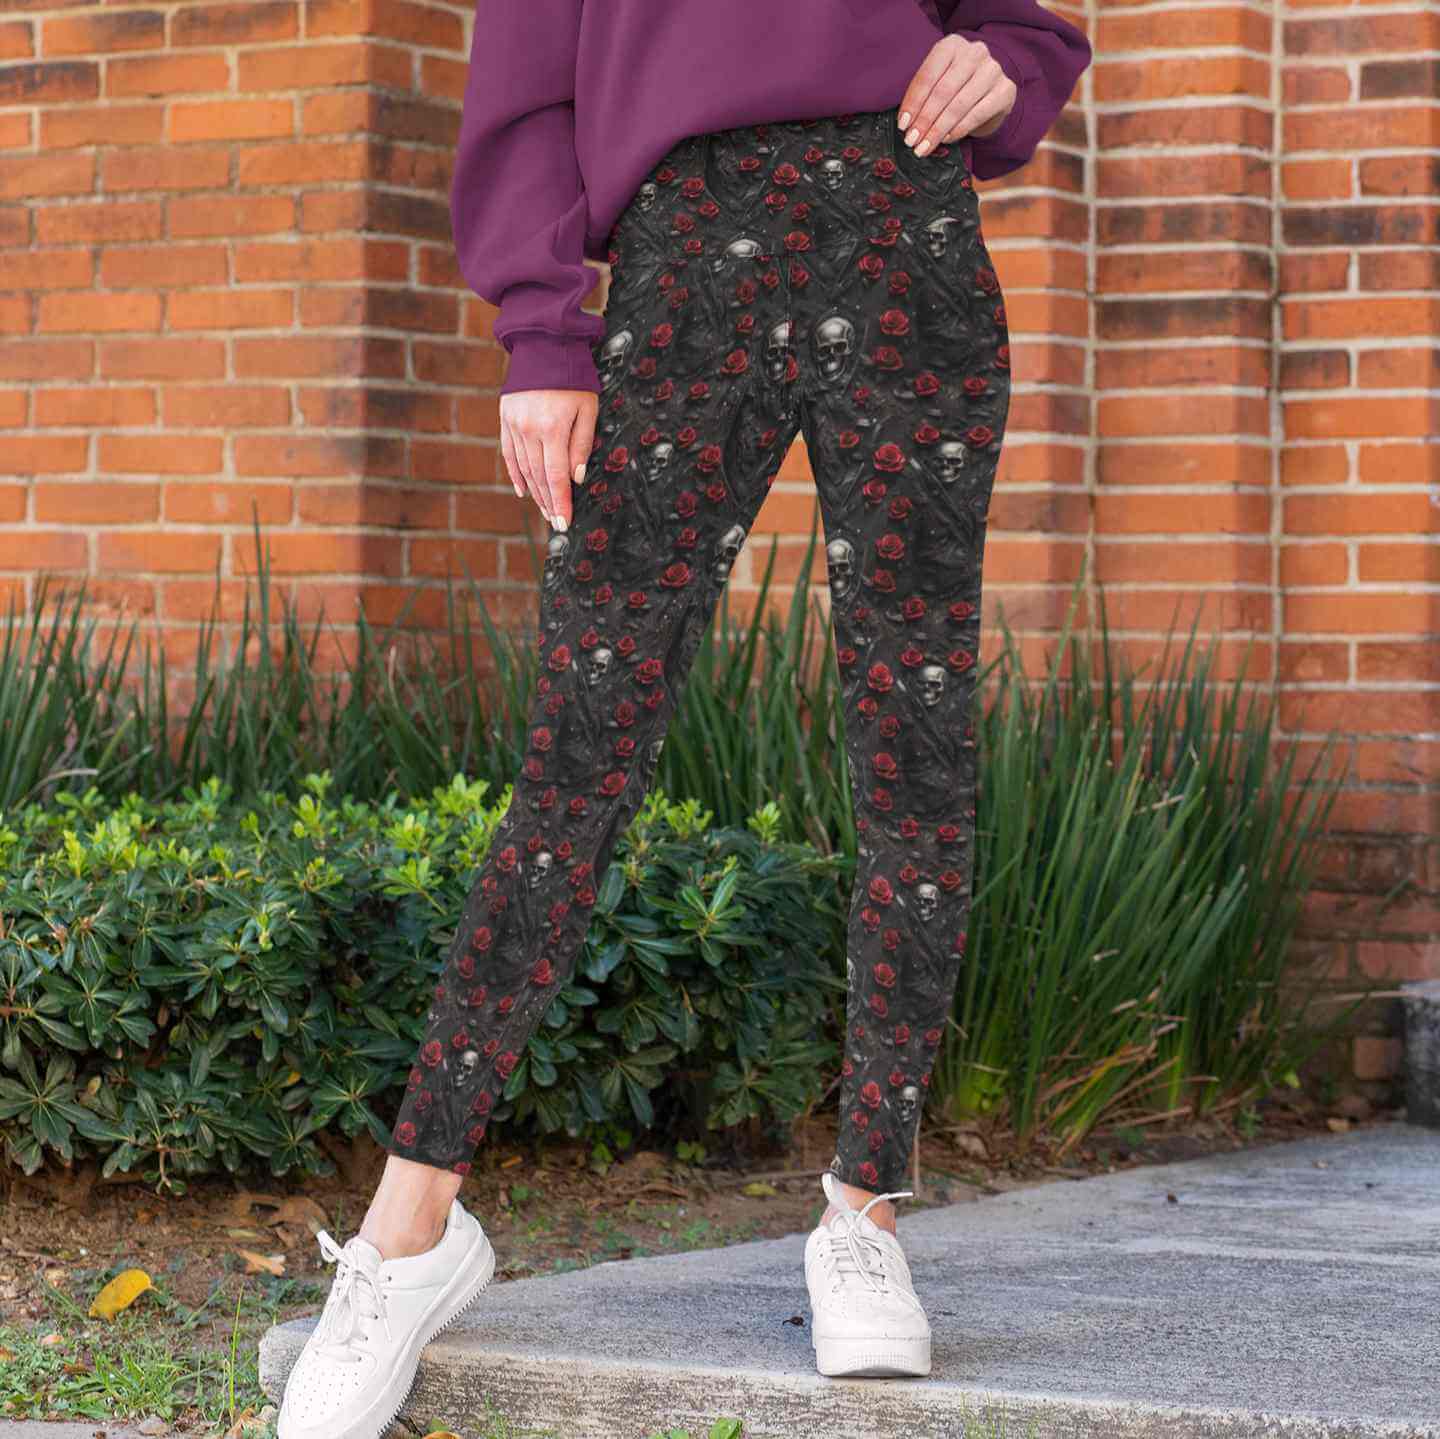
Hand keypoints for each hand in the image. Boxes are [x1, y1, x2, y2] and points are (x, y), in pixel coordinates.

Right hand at [499, 388, 597, 532]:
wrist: (543, 343)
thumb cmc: (573, 376)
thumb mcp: (587, 408)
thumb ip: (582, 444)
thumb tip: (576, 477)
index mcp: (552, 429)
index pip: (556, 477)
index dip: (560, 502)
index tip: (564, 522)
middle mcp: (529, 430)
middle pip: (539, 477)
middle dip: (549, 503)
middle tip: (557, 523)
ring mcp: (514, 425)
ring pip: (524, 468)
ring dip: (535, 493)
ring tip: (545, 510)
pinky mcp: (505, 418)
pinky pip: (509, 454)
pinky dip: (515, 474)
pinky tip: (523, 491)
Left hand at [898, 34, 1017, 156]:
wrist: (990, 93)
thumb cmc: (956, 88)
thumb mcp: (937, 83)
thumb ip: (923, 96)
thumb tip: (906, 124)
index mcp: (952, 45)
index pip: (928, 75)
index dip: (913, 102)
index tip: (902, 125)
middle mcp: (975, 52)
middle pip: (943, 91)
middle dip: (924, 120)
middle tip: (912, 141)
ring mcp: (992, 70)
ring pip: (959, 105)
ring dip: (938, 129)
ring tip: (924, 146)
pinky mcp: (1005, 90)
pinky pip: (977, 114)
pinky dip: (958, 130)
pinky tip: (946, 139)